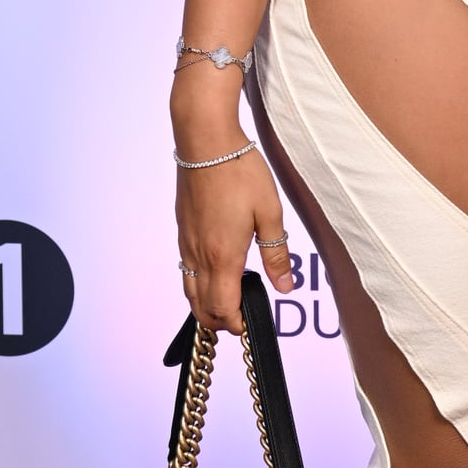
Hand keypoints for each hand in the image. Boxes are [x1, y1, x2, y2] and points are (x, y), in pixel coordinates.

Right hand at [174, 137, 295, 331]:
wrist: (205, 143)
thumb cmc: (239, 172)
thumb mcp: (270, 213)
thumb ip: (277, 254)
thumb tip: (285, 287)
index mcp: (223, 256)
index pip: (223, 309)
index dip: (236, 324)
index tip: (251, 324)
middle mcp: (198, 255)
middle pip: (200, 307)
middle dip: (220, 322)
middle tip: (242, 318)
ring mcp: (186, 244)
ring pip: (189, 291)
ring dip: (206, 304)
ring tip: (230, 302)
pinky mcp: (182, 231)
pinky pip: (185, 270)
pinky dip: (198, 284)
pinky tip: (217, 273)